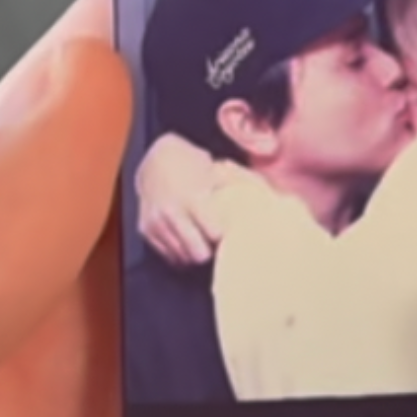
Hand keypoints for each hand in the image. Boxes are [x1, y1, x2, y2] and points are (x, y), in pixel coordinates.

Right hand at [135, 132, 227, 266]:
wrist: (155, 158)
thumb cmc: (191, 163)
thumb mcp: (216, 170)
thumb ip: (238, 185)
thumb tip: (271, 197)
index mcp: (192, 198)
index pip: (214, 235)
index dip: (225, 237)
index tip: (232, 235)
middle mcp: (171, 212)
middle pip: (197, 254)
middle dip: (209, 250)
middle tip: (216, 243)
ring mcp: (156, 223)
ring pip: (181, 257)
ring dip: (193, 252)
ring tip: (202, 241)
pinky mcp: (145, 230)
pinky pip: (167, 254)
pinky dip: (178, 251)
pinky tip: (187, 240)